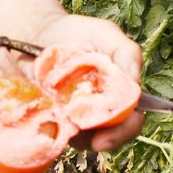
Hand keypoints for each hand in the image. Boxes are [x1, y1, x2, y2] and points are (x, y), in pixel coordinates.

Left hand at [21, 12, 144, 152]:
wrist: (36, 31)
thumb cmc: (75, 33)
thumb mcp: (106, 34)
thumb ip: (127, 53)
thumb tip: (135, 84)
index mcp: (119, 95)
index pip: (131, 121)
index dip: (126, 130)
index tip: (116, 130)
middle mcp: (100, 112)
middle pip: (110, 138)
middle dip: (107, 141)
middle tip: (96, 140)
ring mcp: (75, 119)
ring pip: (83, 141)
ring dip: (79, 136)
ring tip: (68, 120)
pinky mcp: (51, 120)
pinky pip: (55, 136)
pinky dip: (54, 131)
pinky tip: (48, 118)